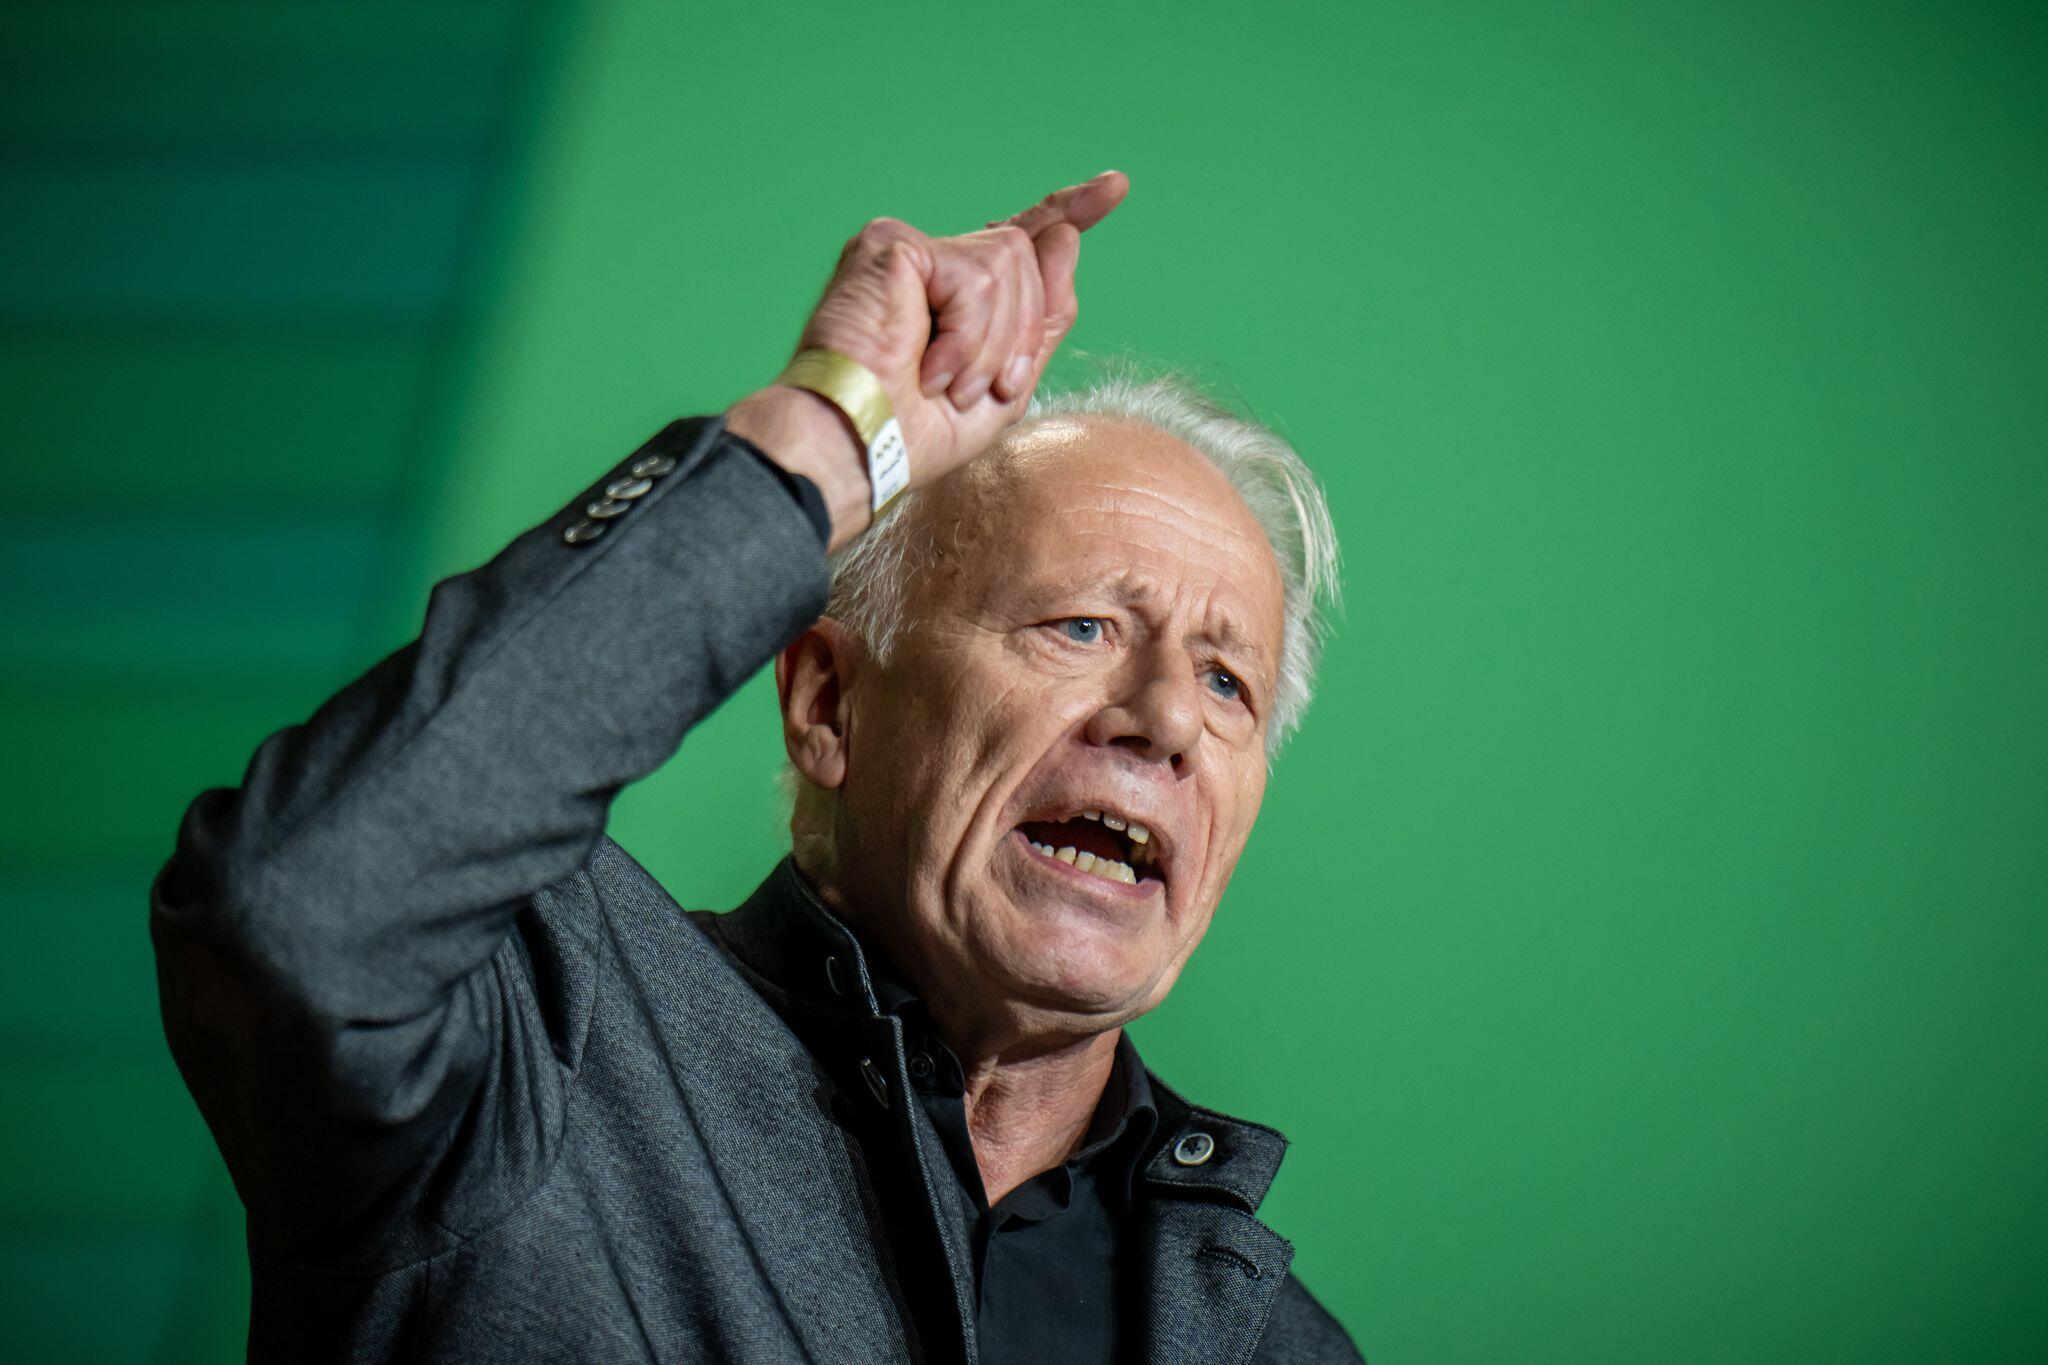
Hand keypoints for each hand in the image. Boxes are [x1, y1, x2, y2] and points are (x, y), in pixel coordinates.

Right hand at [732, 172, 1128, 540]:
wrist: (861, 448)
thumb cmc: (919, 433)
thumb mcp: (1007, 383)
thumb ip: (1043, 318)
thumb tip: (1065, 234)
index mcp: (959, 295)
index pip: (1024, 237)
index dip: (1070, 210)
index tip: (1116, 187)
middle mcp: (934, 263)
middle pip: (1027, 257)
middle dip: (1025, 332)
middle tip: (993, 388)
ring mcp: (910, 249)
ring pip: (1007, 263)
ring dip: (995, 343)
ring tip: (950, 385)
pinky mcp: (892, 244)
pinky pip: (974, 277)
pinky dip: (968, 335)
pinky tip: (932, 369)